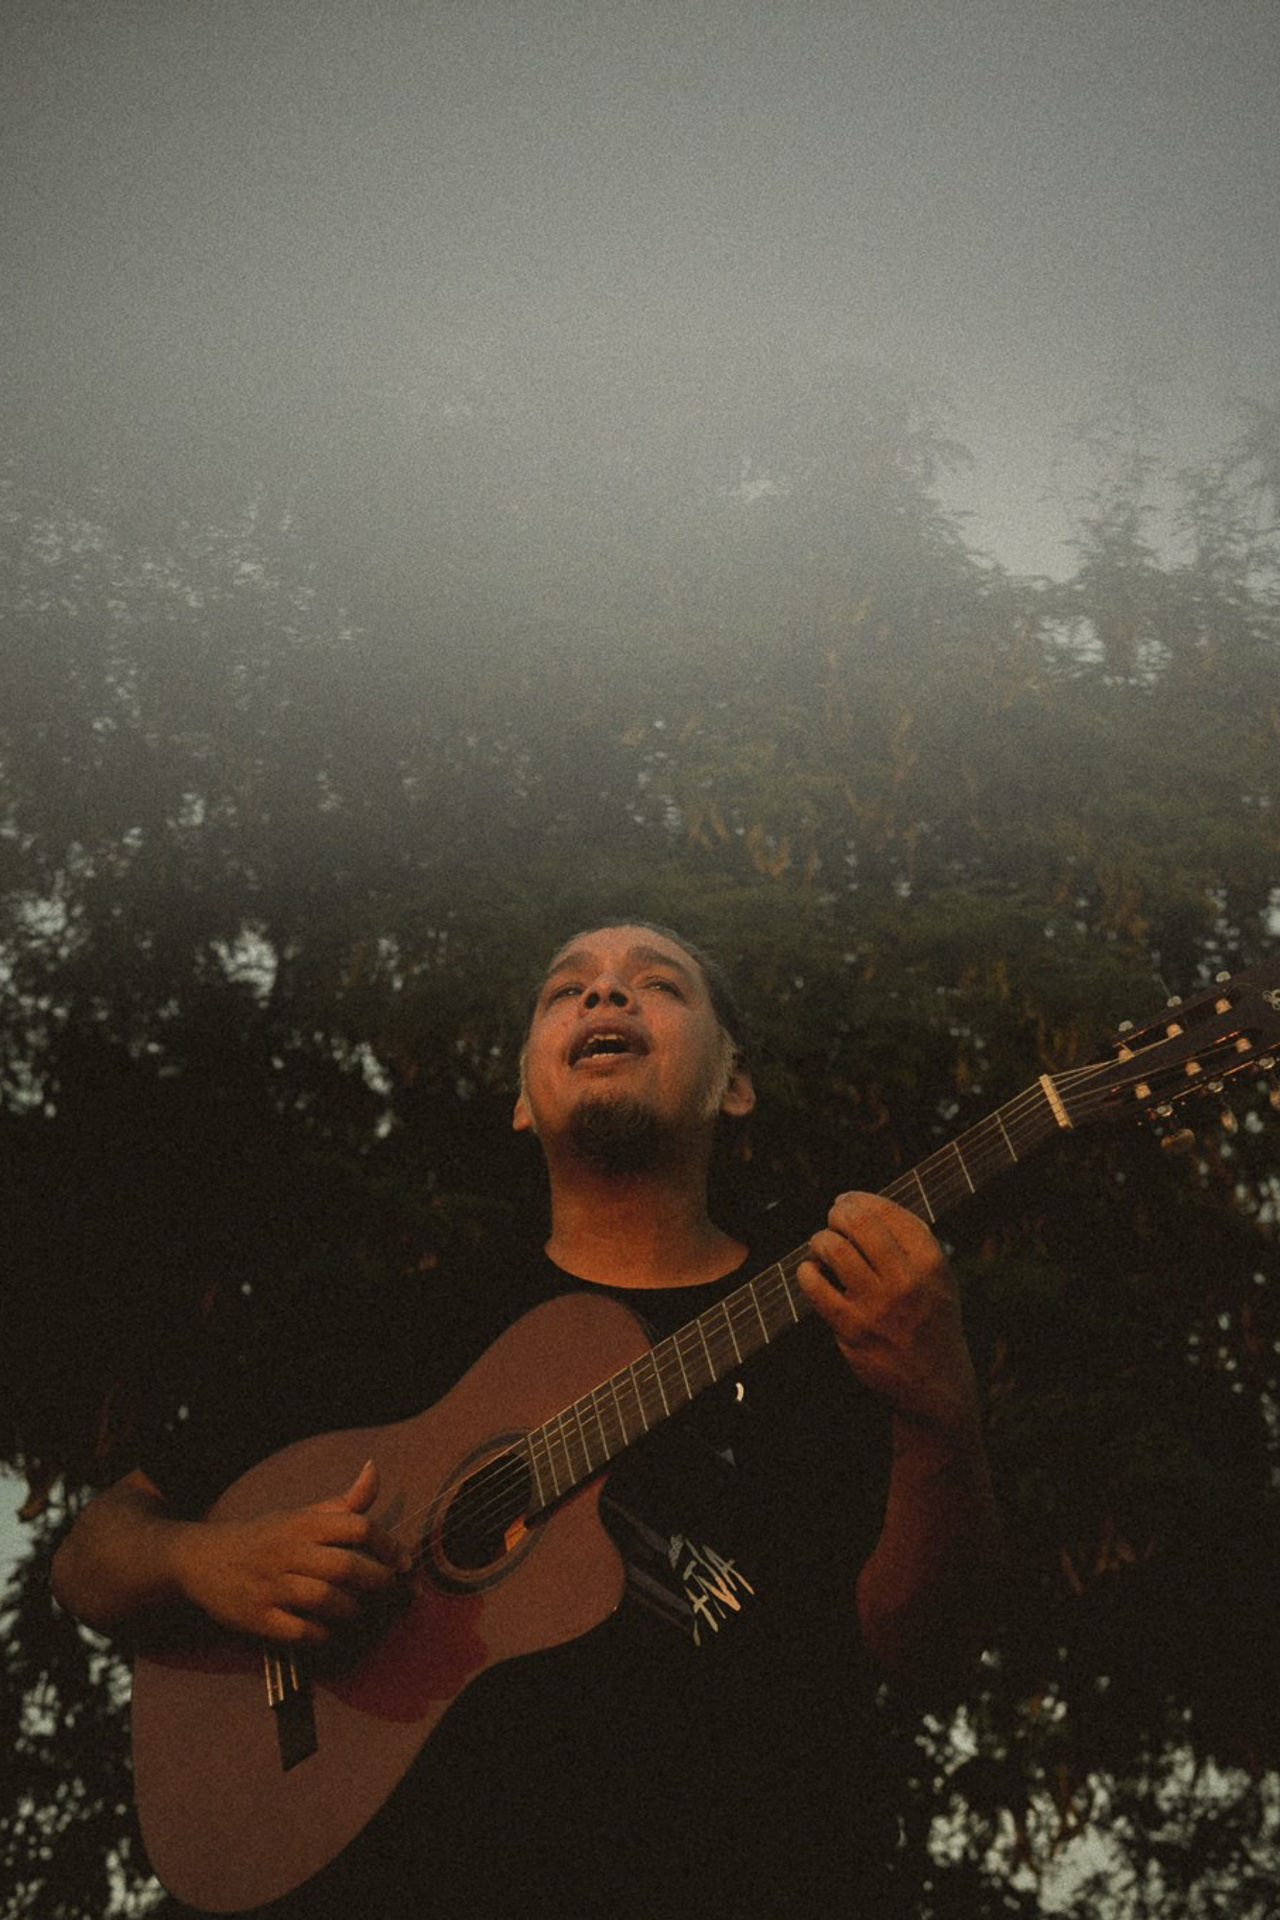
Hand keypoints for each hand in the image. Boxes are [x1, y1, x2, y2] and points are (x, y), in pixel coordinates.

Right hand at [174, 1461, 411, 1645]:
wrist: (199, 1560)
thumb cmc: (263, 1536)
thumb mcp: (299, 1514)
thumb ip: (342, 1503)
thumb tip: (375, 1470)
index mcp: (301, 1523)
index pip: (356, 1525)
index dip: (387, 1544)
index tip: (405, 1562)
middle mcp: (287, 1552)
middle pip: (345, 1566)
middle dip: (378, 1581)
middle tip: (393, 1590)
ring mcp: (270, 1586)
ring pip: (326, 1600)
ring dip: (353, 1610)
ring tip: (360, 1611)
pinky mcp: (256, 1619)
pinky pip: (300, 1632)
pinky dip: (322, 1634)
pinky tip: (329, 1630)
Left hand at [798, 1192, 979, 1434]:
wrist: (936, 1385)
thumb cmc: (932, 1323)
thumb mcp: (940, 1280)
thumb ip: (913, 1244)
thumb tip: (866, 1206)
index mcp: (931, 1263)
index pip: (890, 1213)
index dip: (862, 1199)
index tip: (847, 1200)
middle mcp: (906, 1281)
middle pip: (860, 1224)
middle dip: (838, 1214)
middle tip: (832, 1219)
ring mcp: (878, 1306)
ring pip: (834, 1249)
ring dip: (820, 1240)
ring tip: (821, 1245)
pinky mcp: (853, 1330)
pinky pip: (816, 1288)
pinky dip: (807, 1272)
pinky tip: (811, 1272)